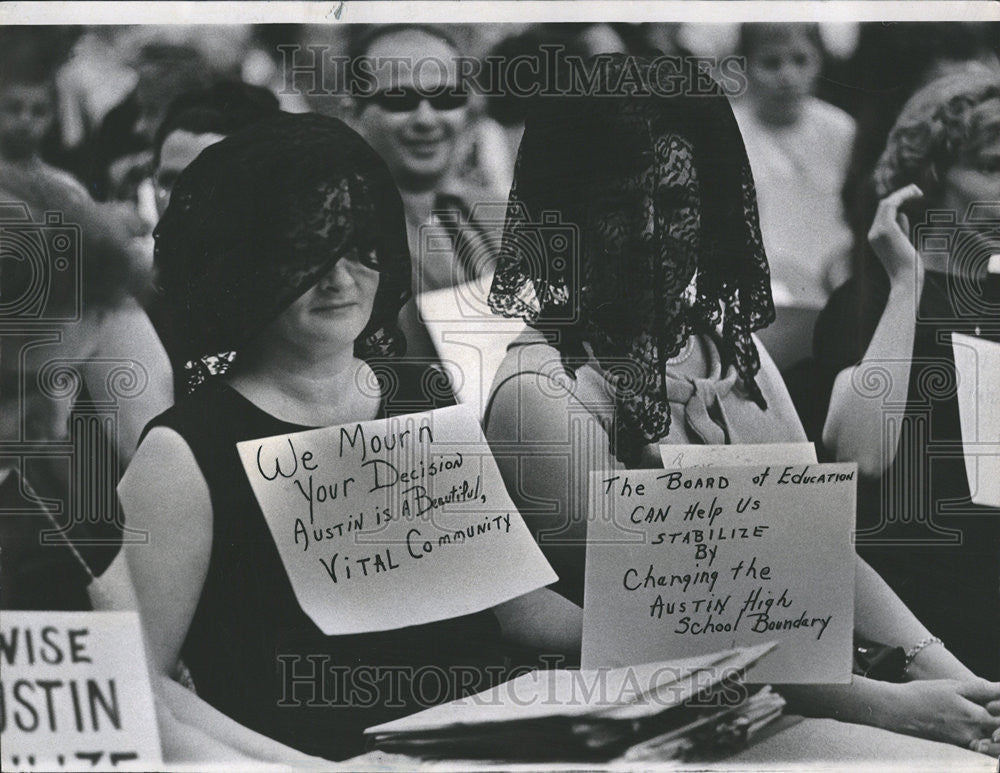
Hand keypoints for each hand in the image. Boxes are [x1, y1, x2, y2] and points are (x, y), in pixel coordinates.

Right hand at [868, 184, 923, 284]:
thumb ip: (901, 230)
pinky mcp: (885, 229)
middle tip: (917, 190)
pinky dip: (902, 197)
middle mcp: (873, 233)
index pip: (883, 213)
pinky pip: (891, 206)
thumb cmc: (909, 268)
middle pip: (883, 206)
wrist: (906, 281)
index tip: (912, 196)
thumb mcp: (905, 245)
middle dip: (900, 195)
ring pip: (886, 203)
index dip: (896, 202)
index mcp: (875, 238)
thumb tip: (902, 214)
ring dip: (902, 194)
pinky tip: (915, 194)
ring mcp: (877, 231)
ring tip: (917, 190)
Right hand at [884, 679, 999, 748]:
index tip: (994, 701)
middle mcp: (973, 733)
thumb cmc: (923, 694)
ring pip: (992, 742)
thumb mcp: (952, 686)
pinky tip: (983, 731)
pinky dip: (987, 742)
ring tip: (990, 722)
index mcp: (975, 716)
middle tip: (991, 707)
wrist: (898, 711)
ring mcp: (965, 741)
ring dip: (995, 732)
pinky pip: (981, 746)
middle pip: (998, 732)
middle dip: (998, 721)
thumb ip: (981, 689)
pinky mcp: (957, 744)